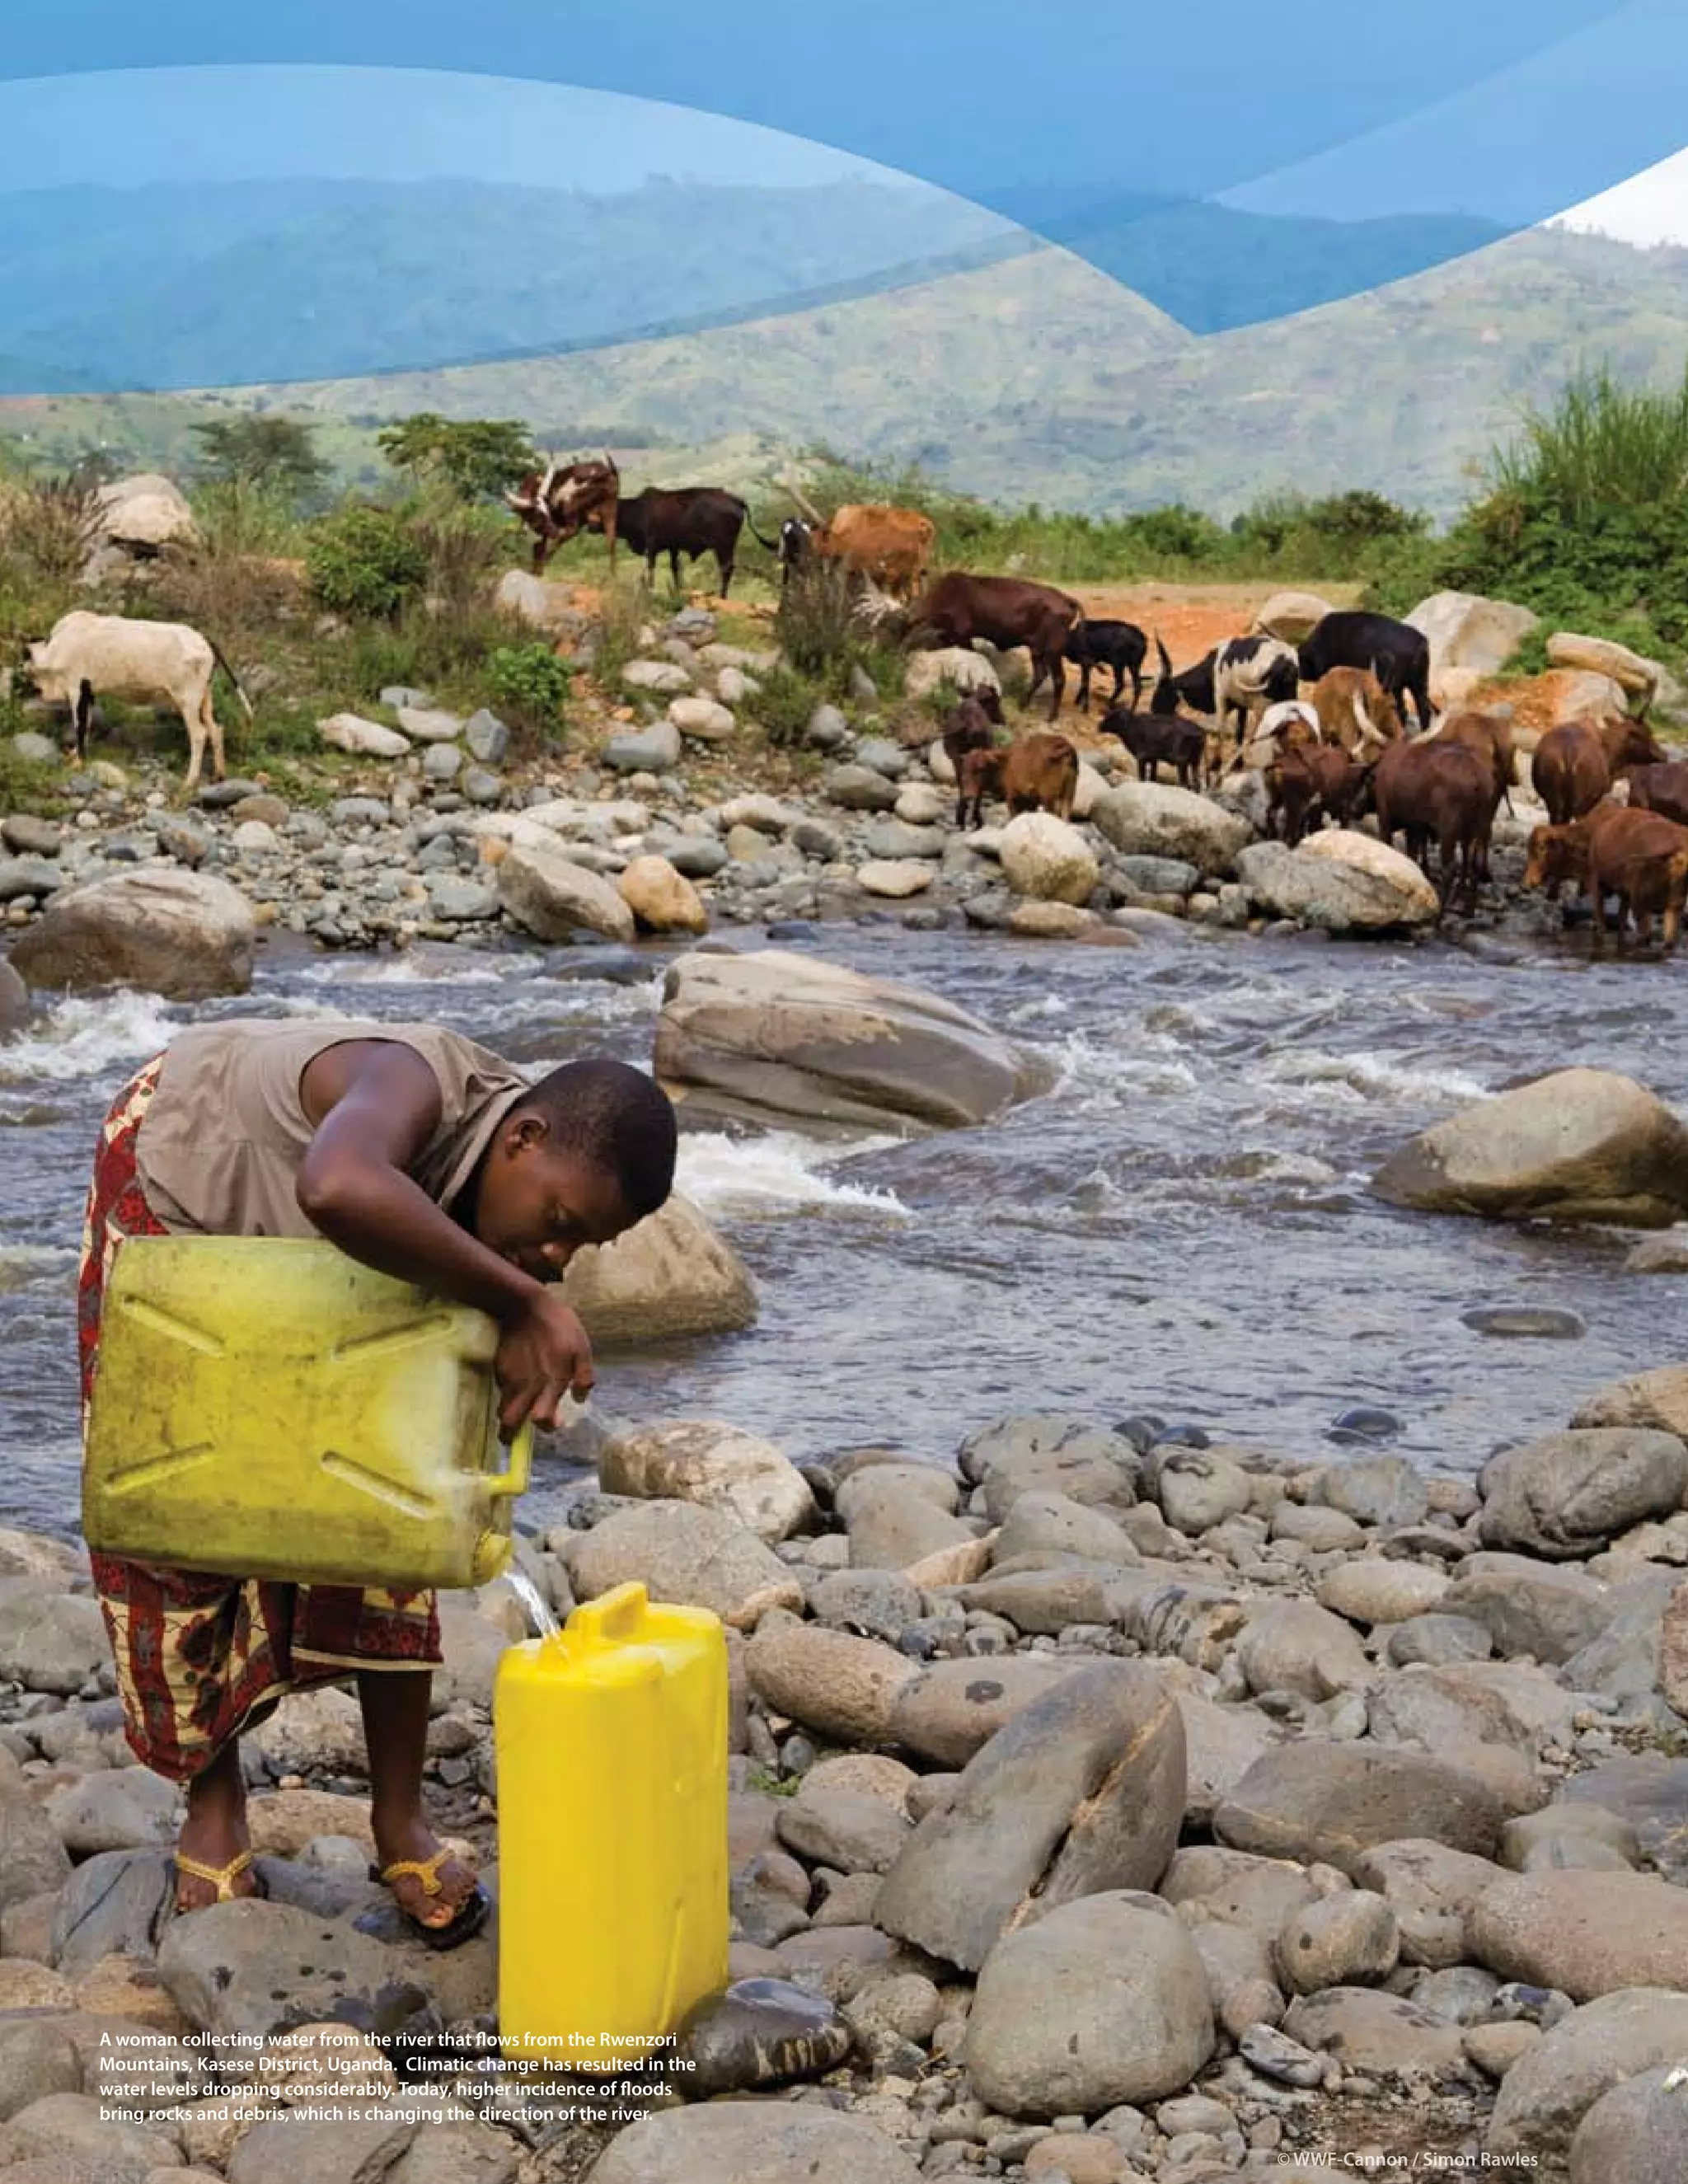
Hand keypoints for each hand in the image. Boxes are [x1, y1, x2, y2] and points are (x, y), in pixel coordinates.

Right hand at [494, 1289, 594, 1435]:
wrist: (525, 1306)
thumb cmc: (559, 1326)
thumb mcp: (582, 1348)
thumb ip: (584, 1377)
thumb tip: (580, 1400)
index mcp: (551, 1383)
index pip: (542, 1419)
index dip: (546, 1426)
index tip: (551, 1423)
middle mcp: (528, 1386)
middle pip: (510, 1423)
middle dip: (511, 1435)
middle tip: (515, 1436)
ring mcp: (510, 1379)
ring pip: (501, 1410)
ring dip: (507, 1416)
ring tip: (515, 1413)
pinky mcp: (499, 1369)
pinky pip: (500, 1390)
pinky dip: (506, 1394)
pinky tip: (516, 1385)